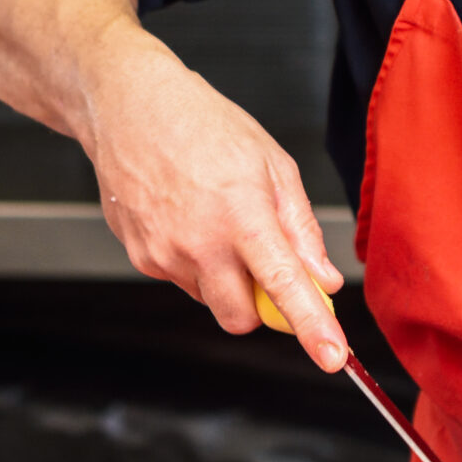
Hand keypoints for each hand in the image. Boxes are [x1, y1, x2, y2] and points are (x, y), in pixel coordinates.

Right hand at [77, 23, 348, 368]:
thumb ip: (301, 228)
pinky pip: (181, 281)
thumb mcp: (272, 163)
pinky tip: (188, 218)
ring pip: (210, 299)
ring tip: (216, 219)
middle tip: (264, 263)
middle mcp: (199, 242)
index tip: (332, 356)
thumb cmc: (203, 124)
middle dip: (259, 306)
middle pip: (240, 318)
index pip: (284, 287)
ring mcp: (164, 253)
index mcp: (241, 214)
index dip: (312, 327)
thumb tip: (323, 278)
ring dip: (224, 279)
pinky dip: (194, 264)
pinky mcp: (140, 256)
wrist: (129, 105)